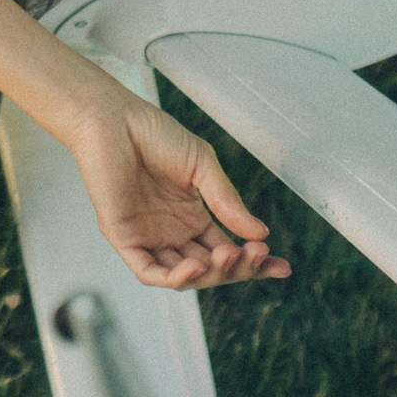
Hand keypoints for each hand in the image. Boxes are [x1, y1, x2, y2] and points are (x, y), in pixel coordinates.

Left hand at [65, 85, 290, 289]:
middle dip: (238, 268)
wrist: (114, 118)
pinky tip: (196, 267)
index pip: (228, 251)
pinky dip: (173, 278)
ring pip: (184, 276)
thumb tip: (260, 232)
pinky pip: (149, 272)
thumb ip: (226, 200)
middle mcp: (173, 233)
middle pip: (211, 269)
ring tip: (228, 256)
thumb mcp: (201, 166)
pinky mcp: (124, 238)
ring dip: (209, 275)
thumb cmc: (153, 134)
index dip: (254, 263)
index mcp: (193, 217)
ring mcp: (149, 238)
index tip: (282, 267)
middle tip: (256, 254)